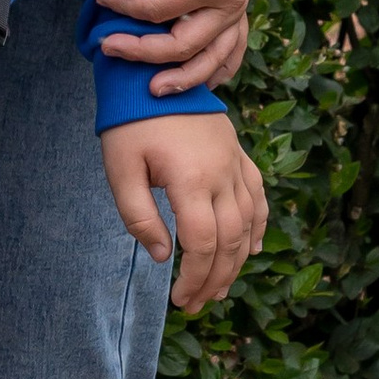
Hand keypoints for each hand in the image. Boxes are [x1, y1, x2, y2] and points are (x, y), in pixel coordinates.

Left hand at [96, 0, 281, 96]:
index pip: (159, 8)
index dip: (125, 7)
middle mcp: (230, 2)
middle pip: (182, 44)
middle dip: (142, 52)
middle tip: (108, 48)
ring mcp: (240, 8)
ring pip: (212, 58)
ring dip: (183, 78)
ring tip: (152, 90)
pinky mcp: (242, 7)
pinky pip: (234, 50)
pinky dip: (217, 70)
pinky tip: (200, 83)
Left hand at [98, 110, 268, 312]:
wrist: (151, 74)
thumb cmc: (130, 122)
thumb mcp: (120, 169)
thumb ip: (139, 216)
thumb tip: (163, 256)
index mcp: (191, 180)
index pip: (203, 244)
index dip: (195, 278)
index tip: (180, 299)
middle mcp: (222, 174)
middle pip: (230, 241)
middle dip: (215, 279)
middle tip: (197, 303)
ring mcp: (235, 163)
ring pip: (248, 223)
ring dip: (237, 261)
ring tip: (220, 288)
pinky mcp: (238, 154)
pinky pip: (258, 196)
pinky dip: (258, 226)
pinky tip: (252, 248)